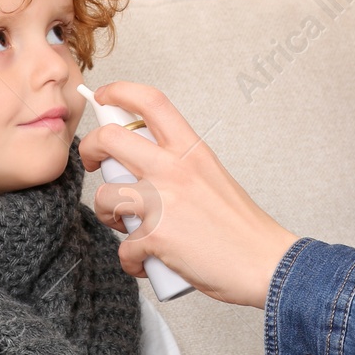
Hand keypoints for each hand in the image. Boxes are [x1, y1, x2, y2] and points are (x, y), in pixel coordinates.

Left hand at [79, 81, 301, 308]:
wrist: (264, 263)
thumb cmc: (242, 227)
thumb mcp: (212, 176)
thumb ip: (180, 167)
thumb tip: (145, 169)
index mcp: (192, 150)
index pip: (151, 102)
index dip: (120, 91)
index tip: (105, 97)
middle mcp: (174, 169)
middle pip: (110, 139)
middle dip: (90, 149)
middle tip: (94, 162)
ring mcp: (163, 201)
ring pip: (104, 196)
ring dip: (106, 215)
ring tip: (125, 226)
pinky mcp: (156, 236)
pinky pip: (124, 248)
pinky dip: (132, 261)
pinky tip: (146, 262)